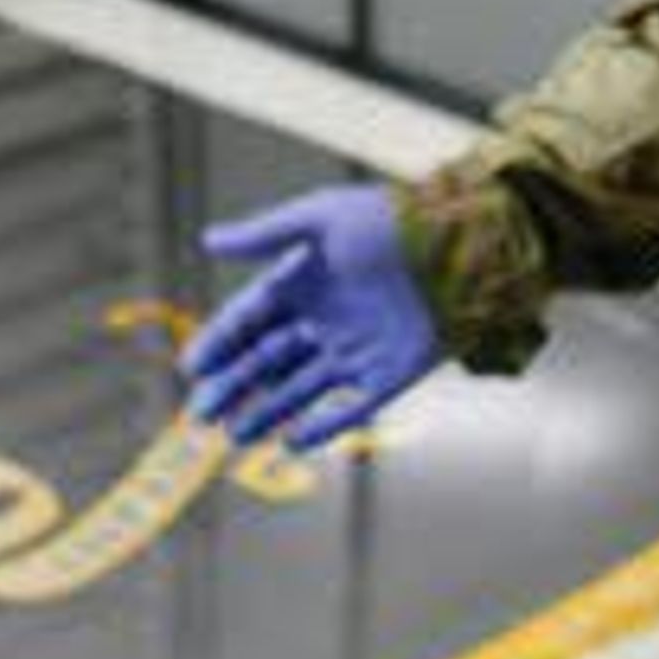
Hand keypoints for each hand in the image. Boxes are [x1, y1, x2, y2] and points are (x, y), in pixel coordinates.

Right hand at [181, 181, 440, 450]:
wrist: (465, 244)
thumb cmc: (394, 221)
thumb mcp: (322, 218)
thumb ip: (265, 235)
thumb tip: (207, 241)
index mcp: (305, 281)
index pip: (250, 318)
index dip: (220, 342)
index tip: (192, 368)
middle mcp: (326, 318)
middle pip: (268, 360)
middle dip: (234, 386)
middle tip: (201, 414)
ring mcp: (357, 349)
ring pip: (300, 388)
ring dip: (266, 410)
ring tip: (235, 435)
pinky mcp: (391, 374)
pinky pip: (351, 408)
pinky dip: (321, 425)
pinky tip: (290, 441)